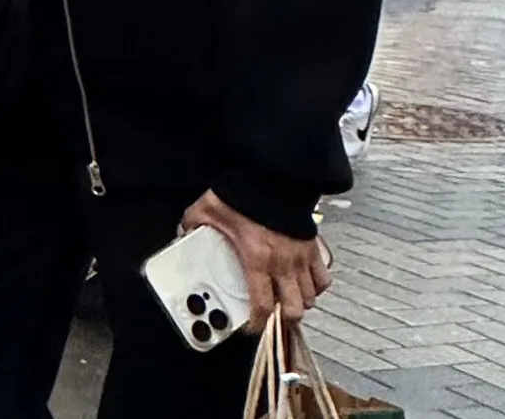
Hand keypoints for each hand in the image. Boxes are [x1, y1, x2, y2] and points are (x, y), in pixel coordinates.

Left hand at [182, 191, 330, 329]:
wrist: (275, 176)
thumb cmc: (243, 193)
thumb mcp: (207, 209)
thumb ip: (192, 225)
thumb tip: (181, 234)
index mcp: (257, 259)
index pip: (262, 305)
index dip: (257, 324)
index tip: (250, 329)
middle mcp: (283, 263)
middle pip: (293, 309)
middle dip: (283, 320)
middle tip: (271, 318)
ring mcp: (302, 256)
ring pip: (310, 297)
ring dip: (298, 303)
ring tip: (284, 301)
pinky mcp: (314, 247)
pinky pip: (323, 278)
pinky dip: (315, 286)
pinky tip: (302, 284)